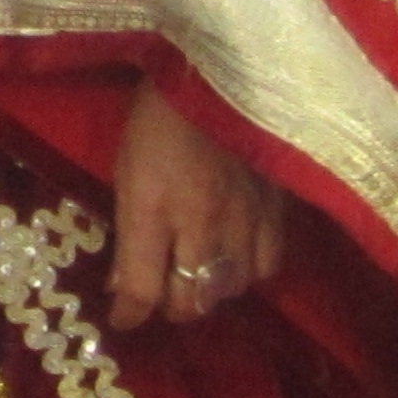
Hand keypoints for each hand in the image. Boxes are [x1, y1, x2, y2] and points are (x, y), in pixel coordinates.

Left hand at [106, 77, 288, 327]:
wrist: (214, 75)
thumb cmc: (155, 119)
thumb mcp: (124, 171)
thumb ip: (127, 231)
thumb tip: (123, 286)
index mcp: (151, 210)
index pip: (143, 288)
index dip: (131, 315)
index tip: (122, 322)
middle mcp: (199, 225)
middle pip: (191, 301)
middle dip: (171, 307)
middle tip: (160, 296)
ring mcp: (243, 221)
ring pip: (228, 290)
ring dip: (208, 290)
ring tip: (195, 275)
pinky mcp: (276, 211)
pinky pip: (266, 267)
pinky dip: (246, 273)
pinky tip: (235, 260)